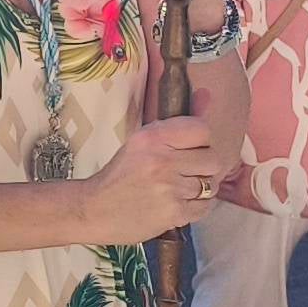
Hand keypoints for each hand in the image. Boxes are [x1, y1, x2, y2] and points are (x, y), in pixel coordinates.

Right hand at [82, 115, 219, 243]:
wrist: (95, 210)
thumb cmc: (119, 175)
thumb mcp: (141, 142)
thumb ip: (177, 122)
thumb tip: (208, 94)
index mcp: (151, 137)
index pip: (202, 130)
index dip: (199, 141)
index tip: (188, 149)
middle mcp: (162, 160)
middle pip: (212, 159)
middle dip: (201, 167)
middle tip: (182, 171)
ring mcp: (170, 188)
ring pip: (210, 185)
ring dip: (198, 189)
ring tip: (176, 189)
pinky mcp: (175, 212)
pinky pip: (205, 206)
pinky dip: (194, 206)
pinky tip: (175, 203)